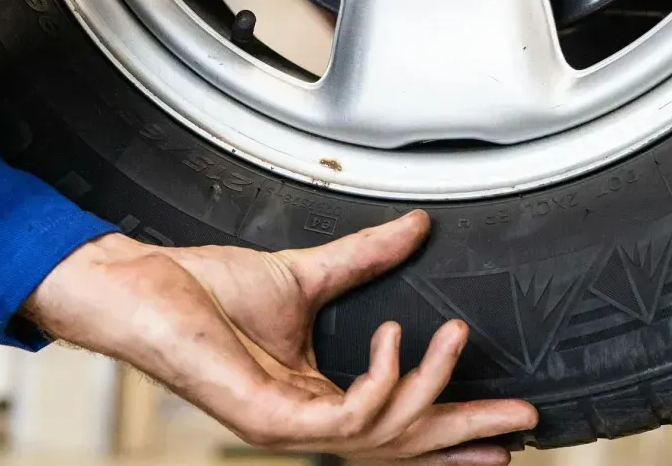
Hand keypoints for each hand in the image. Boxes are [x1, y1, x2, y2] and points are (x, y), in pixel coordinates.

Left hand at [24, 211, 536, 463]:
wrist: (147, 286)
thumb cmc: (206, 288)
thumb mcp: (304, 274)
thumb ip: (363, 259)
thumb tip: (414, 228)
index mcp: (315, 394)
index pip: (396, 422)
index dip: (452, 425)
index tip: (504, 425)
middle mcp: (305, 420)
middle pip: (404, 444)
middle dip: (467, 435)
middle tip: (524, 421)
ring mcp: (285, 426)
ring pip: (381, 434)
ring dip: (429, 389)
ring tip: (456, 339)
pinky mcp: (266, 416)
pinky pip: (341, 418)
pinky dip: (378, 384)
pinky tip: (393, 343)